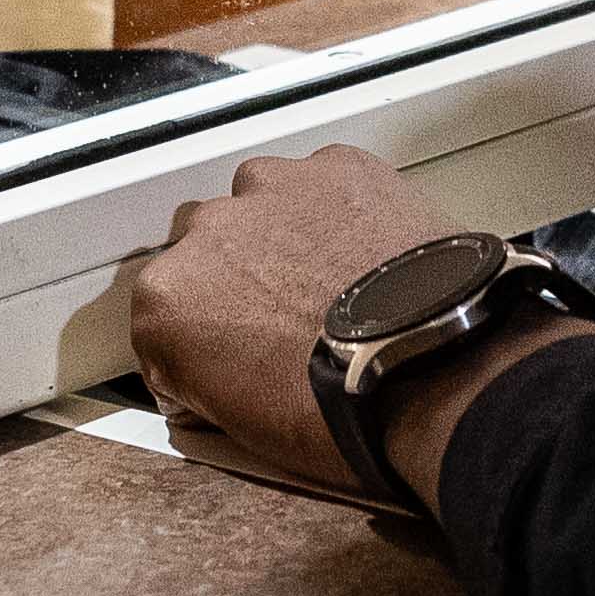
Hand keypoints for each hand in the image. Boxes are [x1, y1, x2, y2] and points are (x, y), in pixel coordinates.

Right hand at [127, 144, 449, 492]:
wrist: (432, 371)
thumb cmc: (341, 411)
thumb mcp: (238, 427)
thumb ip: (200, 375)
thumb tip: (209, 370)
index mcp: (165, 300)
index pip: (162, 312)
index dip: (199, 335)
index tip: (228, 352)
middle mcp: (205, 231)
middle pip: (206, 246)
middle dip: (237, 276)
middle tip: (287, 319)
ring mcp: (272, 190)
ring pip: (260, 201)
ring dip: (283, 233)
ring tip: (331, 281)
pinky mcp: (336, 168)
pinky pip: (323, 182)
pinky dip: (339, 210)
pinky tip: (367, 252)